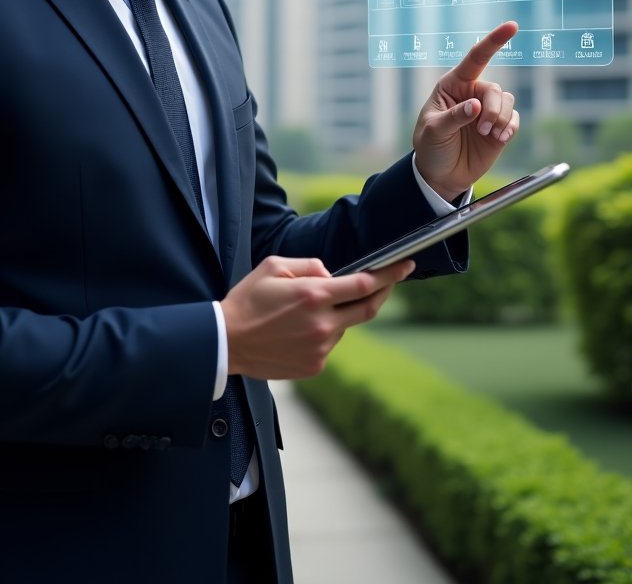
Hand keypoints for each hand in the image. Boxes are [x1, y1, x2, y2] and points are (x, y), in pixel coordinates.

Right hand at [220, 256, 413, 379]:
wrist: (226, 343)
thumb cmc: (247, 301)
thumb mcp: (274, 266)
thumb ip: (310, 265)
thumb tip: (331, 275)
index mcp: (314, 295)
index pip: (364, 284)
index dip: (389, 274)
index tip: (405, 266)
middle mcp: (323, 324)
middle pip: (368, 308)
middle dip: (383, 292)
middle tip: (388, 281)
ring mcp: (321, 348)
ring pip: (344, 326)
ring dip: (338, 315)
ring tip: (304, 312)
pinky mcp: (315, 366)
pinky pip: (329, 344)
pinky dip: (322, 333)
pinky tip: (297, 331)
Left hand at [412, 20, 519, 198]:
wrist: (441, 174)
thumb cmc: (430, 147)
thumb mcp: (434, 131)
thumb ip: (454, 117)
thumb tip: (475, 106)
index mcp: (452, 85)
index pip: (475, 58)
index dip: (494, 41)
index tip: (512, 26)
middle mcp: (472, 93)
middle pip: (494, 89)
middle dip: (492, 109)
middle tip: (480, 129)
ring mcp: (487, 110)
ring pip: (507, 102)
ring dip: (499, 120)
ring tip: (486, 136)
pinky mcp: (499, 127)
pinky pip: (514, 119)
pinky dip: (509, 128)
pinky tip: (498, 138)